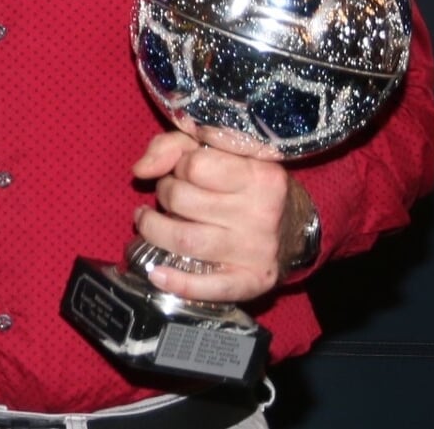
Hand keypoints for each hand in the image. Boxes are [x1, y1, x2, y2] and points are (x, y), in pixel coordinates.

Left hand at [130, 129, 306, 302]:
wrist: (292, 227)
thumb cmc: (243, 183)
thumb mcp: (216, 151)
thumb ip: (173, 147)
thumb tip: (141, 170)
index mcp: (260, 175)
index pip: (195, 165)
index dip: (180, 166)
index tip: (186, 172)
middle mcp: (261, 213)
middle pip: (182, 200)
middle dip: (165, 194)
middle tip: (172, 195)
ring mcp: (256, 250)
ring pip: (184, 240)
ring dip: (154, 229)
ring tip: (149, 222)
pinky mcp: (251, 281)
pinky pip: (210, 287)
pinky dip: (178, 284)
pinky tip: (157, 273)